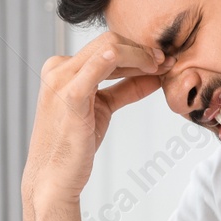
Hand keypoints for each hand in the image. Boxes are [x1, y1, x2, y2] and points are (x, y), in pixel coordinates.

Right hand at [22, 32, 170, 204]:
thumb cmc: (74, 146)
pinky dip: (127, 60)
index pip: (105, 46)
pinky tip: (149, 68)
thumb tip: (154, 77)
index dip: (137, 50)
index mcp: (61, 68)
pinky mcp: (71, 96)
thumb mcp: (103, 109)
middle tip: (167, 61)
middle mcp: (58, 68)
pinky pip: (100, 65)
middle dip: (142, 50)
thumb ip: (125, 89)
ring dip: (142, 55)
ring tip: (162, 67)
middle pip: (109, 41)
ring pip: (110, 47)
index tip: (161, 60)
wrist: (54, 178)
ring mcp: (61, 80)